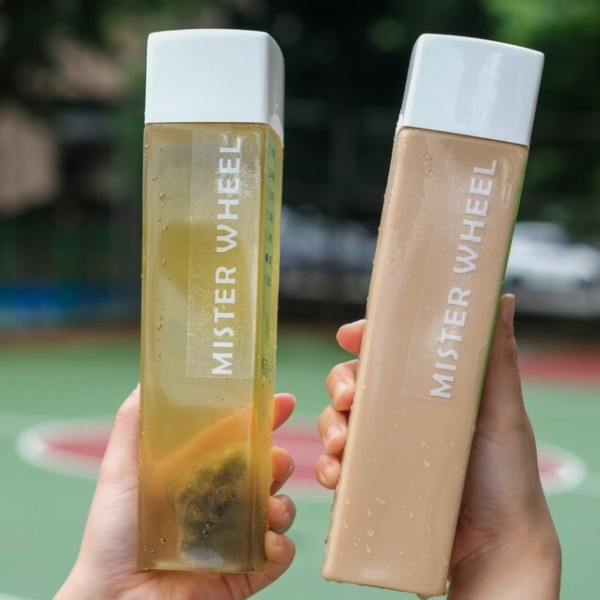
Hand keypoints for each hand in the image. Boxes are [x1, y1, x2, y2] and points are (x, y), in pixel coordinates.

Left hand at [55, 387, 295, 599]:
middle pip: (270, 471)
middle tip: (275, 459)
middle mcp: (225, 502)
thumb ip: (134, 423)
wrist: (114, 597)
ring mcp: (237, 538)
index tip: (282, 400)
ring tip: (269, 509)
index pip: (243, 439)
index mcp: (205, 474)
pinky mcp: (245, 572)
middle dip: (282, 460)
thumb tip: (145, 380)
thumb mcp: (121, 468)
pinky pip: (278, 555)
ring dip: (284, 504)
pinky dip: (280, 547)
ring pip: (281, 509)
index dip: (266, 418)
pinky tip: (265, 544)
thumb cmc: (112, 532)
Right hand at [316, 294, 560, 598]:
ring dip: (330, 427)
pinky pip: (338, 467)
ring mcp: (386, 450)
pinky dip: (329, 467)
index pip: (390, 354)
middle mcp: (404, 417)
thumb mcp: (502, 411)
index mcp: (429, 392)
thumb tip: (502, 297)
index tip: (349, 335)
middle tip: (346, 398)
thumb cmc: (506, 477)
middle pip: (356, 384)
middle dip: (341, 384)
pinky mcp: (373, 483)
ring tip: (341, 445)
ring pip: (340, 423)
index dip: (366, 340)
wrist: (496, 549)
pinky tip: (337, 476)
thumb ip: (496, 358)